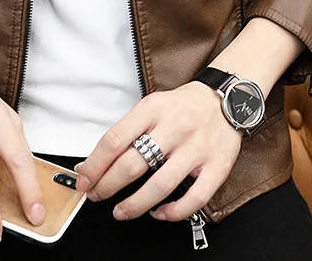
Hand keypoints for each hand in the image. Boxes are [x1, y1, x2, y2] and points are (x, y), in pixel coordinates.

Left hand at [73, 82, 242, 221]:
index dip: (95, 164)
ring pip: (161, 184)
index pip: (115, 139)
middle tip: (97, 195)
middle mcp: (175, 127)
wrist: (227, 99)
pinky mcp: (217, 166)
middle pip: (133, 163)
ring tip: (121, 211)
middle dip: (108, 185)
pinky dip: (173, 212)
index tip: (84, 180)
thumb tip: (95, 162)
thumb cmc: (183, 106)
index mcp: (153, 108)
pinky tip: (159, 213)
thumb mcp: (151, 106)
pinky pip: (195, 198)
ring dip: (135, 204)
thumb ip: (127, 131)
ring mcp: (197, 148)